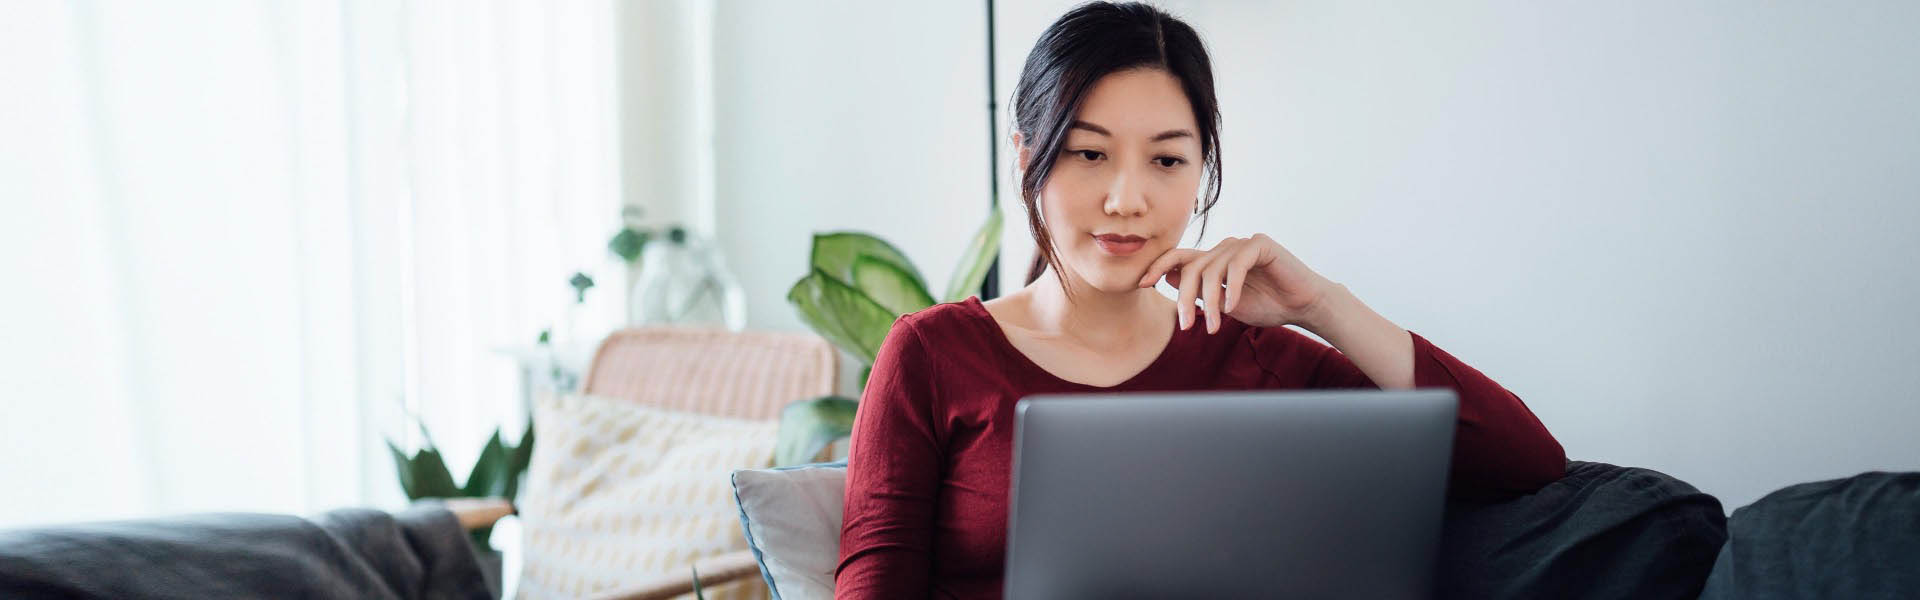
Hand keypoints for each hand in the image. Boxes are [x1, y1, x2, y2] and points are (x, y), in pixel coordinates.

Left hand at [1137, 233, 1334, 333]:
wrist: (1303, 305)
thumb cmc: (1267, 305)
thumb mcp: (1225, 304)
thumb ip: (1200, 292)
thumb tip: (1166, 280)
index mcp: (1214, 260)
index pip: (1179, 257)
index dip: (1158, 267)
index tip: (1142, 285)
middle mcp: (1225, 248)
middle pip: (1192, 267)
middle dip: (1185, 298)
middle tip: (1186, 325)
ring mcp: (1242, 244)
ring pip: (1212, 269)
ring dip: (1211, 301)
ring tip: (1216, 326)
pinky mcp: (1260, 245)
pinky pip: (1237, 265)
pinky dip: (1233, 287)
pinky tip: (1233, 306)